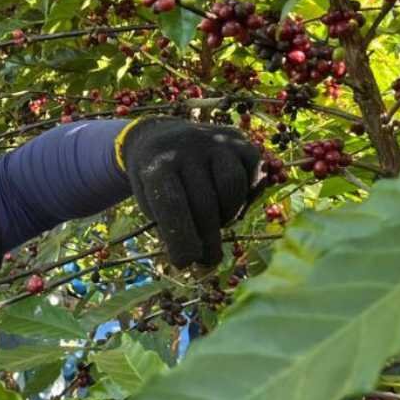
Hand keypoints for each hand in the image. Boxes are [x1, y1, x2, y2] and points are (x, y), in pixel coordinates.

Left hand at [118, 118, 261, 268]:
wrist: (162, 136)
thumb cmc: (155, 180)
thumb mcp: (149, 200)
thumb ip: (171, 226)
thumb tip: (200, 258)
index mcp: (157, 163)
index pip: (172, 205)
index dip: (182, 239)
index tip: (185, 263)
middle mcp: (187, 146)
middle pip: (206, 203)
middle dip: (208, 239)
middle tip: (208, 260)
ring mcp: (215, 139)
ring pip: (233, 187)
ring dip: (227, 214)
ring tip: (215, 222)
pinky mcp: (239, 139)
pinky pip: (250, 175)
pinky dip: (244, 196)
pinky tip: (229, 200)